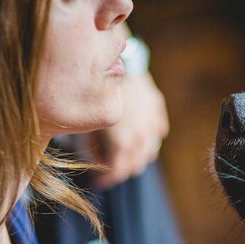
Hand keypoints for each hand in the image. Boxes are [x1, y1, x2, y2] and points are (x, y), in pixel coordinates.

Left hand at [88, 71, 168, 189]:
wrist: (117, 59)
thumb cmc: (96, 91)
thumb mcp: (87, 124)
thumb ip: (92, 147)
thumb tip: (95, 157)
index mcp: (124, 144)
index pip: (118, 172)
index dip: (106, 181)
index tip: (97, 184)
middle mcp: (142, 137)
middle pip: (135, 165)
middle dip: (121, 171)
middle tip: (108, 171)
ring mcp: (152, 123)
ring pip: (150, 152)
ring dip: (137, 158)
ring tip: (123, 156)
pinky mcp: (157, 108)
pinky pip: (157, 132)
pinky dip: (149, 139)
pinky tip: (140, 137)